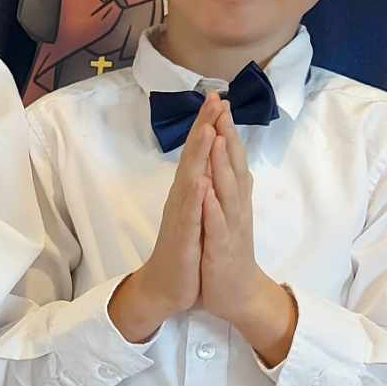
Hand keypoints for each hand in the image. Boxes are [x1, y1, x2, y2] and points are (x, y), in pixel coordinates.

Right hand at [108, 100, 218, 342]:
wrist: (167, 287)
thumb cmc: (184, 250)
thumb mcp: (197, 214)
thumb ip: (202, 188)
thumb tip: (209, 163)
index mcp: (189, 192)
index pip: (200, 153)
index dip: (208, 125)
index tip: (219, 98)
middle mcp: (182, 199)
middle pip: (193, 157)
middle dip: (204, 127)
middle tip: (214, 98)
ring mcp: (181, 217)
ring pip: (190, 180)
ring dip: (198, 155)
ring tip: (208, 129)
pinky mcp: (182, 239)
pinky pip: (189, 216)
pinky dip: (194, 198)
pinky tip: (199, 181)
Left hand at [199, 116, 296, 364]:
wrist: (239, 296)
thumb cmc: (229, 255)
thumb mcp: (229, 217)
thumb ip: (229, 190)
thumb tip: (227, 163)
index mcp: (235, 200)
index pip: (232, 159)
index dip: (227, 131)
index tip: (220, 102)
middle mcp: (236, 209)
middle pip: (233, 166)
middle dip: (227, 136)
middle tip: (222, 105)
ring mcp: (230, 228)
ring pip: (227, 191)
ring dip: (221, 163)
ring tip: (215, 136)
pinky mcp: (221, 249)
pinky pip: (216, 226)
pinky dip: (212, 208)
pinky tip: (206, 191)